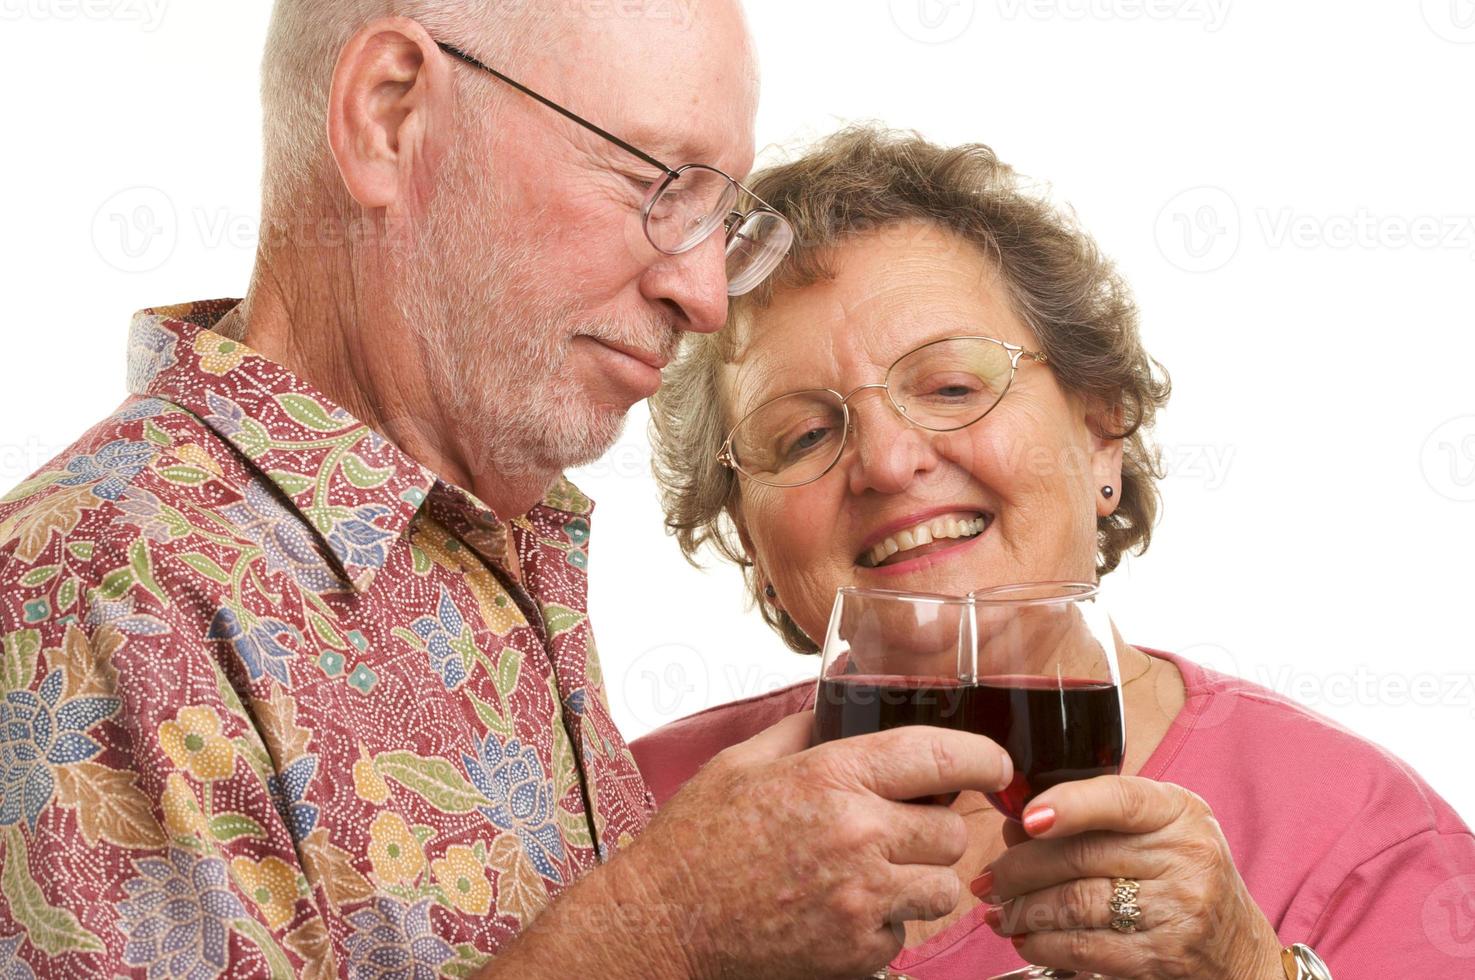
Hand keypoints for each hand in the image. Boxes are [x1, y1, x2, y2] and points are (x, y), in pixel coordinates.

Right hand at [618, 712, 1014, 979]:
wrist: (664, 922)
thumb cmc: (697, 840)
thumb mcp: (744, 762)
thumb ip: (805, 729)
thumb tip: (842, 699)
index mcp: (833, 777)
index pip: (940, 757)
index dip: (984, 758)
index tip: (996, 764)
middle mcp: (857, 836)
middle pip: (952, 831)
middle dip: (933, 828)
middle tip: (898, 829)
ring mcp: (861, 899)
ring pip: (941, 888)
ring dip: (917, 880)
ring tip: (871, 873)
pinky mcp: (856, 951)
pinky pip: (903, 933)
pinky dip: (883, 924)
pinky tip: (841, 909)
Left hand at [979, 776, 1283, 978]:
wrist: (1240, 954)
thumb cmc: (1185, 879)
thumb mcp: (1158, 832)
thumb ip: (1096, 821)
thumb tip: (1017, 827)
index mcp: (1177, 811)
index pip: (1118, 800)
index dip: (1068, 806)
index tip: (1026, 819)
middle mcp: (1185, 855)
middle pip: (1081, 855)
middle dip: (1019, 869)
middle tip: (989, 879)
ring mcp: (1179, 909)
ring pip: (1076, 903)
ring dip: (1024, 910)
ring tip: (1001, 911)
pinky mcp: (1164, 956)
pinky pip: (1086, 947)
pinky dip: (1045, 944)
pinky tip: (1026, 938)